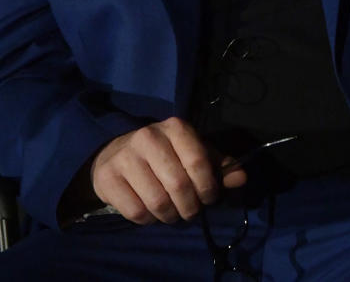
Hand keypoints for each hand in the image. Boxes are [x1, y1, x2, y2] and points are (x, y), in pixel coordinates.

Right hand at [90, 117, 247, 223]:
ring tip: (172, 214)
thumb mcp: (194, 154)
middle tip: (191, 212)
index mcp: (175, 128)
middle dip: (190, 207)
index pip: (198, 162)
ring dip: (170, 216)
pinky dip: (148, 220)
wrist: (117, 154)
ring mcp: (125, 157)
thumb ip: (219, 166)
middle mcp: (148, 137)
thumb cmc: (165, 156)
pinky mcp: (108, 178)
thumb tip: (241, 178)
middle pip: (179, 185)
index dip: (208, 187)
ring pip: (157, 202)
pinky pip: (136, 212)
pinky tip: (151, 213)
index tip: (209, 198)